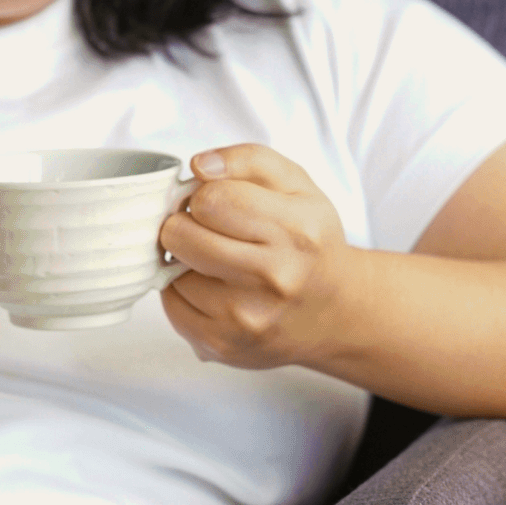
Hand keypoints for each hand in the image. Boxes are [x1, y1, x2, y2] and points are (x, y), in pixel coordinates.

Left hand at [159, 144, 354, 369]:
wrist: (334, 312)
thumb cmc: (308, 241)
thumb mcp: (295, 185)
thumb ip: (247, 160)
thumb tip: (200, 166)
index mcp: (295, 229)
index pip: (211, 198)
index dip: (203, 194)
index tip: (214, 202)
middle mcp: (274, 277)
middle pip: (181, 235)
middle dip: (184, 224)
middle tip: (205, 230)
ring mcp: (246, 317)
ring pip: (172, 272)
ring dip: (185, 263)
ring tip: (218, 263)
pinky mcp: (222, 345)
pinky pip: (171, 305)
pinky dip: (183, 294)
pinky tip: (213, 290)